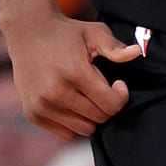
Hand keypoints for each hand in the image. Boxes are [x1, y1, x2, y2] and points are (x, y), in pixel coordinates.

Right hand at [1, 8, 140, 139]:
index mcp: (75, 72)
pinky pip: (65, 133)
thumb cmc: (67, 33)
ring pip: (83, 129)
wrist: (29, 31)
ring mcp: (42, 105)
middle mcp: (56, 92)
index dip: (120, 96)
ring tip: (85, 94)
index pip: (111, 105)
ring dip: (90, 116)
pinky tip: (71, 101)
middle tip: (100, 87)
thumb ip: (115, 47)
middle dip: (106, 105)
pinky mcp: (33, 114)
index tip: (117, 84)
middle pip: (99, 118)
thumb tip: (136, 52)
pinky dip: (73, 122)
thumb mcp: (94, 32)